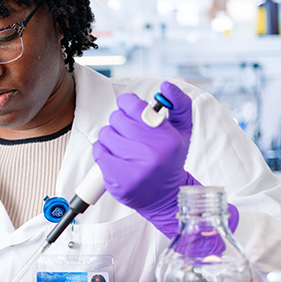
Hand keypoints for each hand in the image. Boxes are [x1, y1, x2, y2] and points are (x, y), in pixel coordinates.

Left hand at [93, 81, 196, 237]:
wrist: (166, 196)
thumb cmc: (170, 159)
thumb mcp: (182, 131)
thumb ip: (179, 104)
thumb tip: (167, 85)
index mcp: (168, 136)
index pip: (133, 105)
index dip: (127, 103)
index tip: (129, 110)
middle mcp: (153, 152)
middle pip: (117, 118)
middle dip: (120, 123)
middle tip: (130, 135)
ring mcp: (135, 168)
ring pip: (106, 134)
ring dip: (111, 138)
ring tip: (124, 148)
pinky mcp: (119, 180)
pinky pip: (99, 152)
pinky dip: (103, 153)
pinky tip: (116, 159)